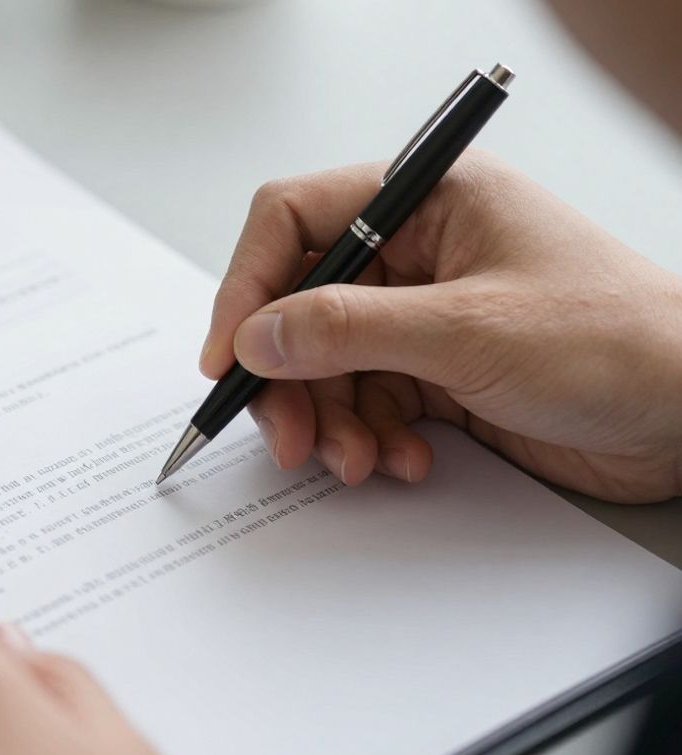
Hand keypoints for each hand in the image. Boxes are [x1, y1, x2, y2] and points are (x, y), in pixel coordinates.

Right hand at [200, 153, 681, 502]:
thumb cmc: (619, 340)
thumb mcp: (469, 331)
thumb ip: (349, 330)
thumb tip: (258, 335)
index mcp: (428, 200)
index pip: (296, 221)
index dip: (248, 285)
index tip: (229, 354)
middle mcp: (418, 251)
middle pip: (300, 306)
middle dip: (289, 377)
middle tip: (287, 435)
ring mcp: (424, 315)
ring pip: (327, 366)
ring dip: (330, 421)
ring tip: (358, 460)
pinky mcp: (437, 372)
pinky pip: (365, 404)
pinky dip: (369, 440)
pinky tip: (404, 461)